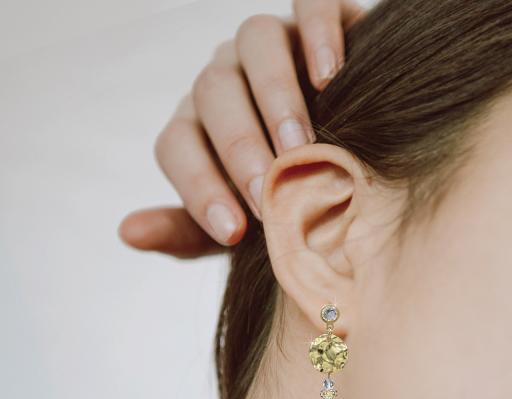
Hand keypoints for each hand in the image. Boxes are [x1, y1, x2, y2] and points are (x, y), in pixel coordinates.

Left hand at [119, 0, 365, 258]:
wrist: (353, 159)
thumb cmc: (289, 194)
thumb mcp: (242, 223)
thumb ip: (188, 229)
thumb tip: (129, 232)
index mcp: (201, 126)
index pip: (177, 145)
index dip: (199, 188)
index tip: (234, 234)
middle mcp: (226, 79)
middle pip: (213, 93)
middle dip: (240, 148)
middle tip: (270, 194)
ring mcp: (268, 46)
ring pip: (255, 44)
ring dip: (276, 97)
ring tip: (301, 148)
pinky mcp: (316, 21)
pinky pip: (309, 7)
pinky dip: (318, 35)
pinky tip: (331, 77)